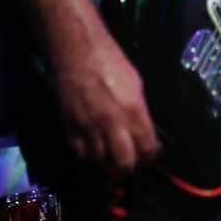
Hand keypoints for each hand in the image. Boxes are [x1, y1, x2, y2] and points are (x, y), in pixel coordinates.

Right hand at [54, 35, 157, 174]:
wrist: (78, 53)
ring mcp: (89, 127)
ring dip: (109, 164)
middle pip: (124, 163)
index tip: (147, 155)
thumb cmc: (111, 63)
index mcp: (133, 109)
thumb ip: (140, 111)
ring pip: (101, 163)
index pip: (146, 147)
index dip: (150, 156)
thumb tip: (143, 132)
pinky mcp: (71, 127)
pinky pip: (81, 155)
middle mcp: (112, 122)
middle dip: (130, 167)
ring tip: (112, 157)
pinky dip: (89, 157)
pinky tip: (94, 150)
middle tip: (130, 161)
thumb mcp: (136, 84)